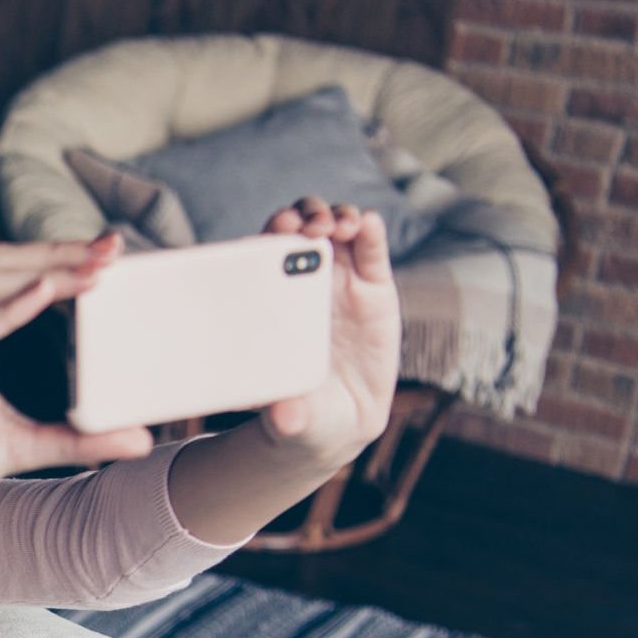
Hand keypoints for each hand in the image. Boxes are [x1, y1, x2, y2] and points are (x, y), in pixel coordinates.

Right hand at [0, 231, 154, 533]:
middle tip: (110, 250)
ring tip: (87, 269)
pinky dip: (3, 312)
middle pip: (1, 265)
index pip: (16, 277)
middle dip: (57, 253)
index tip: (112, 255)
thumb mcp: (22, 447)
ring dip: (38, 271)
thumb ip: (77, 439)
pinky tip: (42, 297)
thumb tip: (142, 440)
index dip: (62, 261)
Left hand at [255, 198, 401, 463]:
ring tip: (337, 226)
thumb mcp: (290, 417)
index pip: (262, 257)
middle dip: (300, 218)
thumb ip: (287, 413)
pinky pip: (372, 251)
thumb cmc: (299, 411)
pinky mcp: (375, 288)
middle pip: (298, 231)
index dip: (266, 237)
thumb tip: (285, 416)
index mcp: (270, 304)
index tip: (272, 234)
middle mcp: (302, 284)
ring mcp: (340, 281)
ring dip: (335, 217)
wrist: (339, 420)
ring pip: (336, 231)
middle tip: (303, 226)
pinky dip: (370, 232)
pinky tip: (368, 224)